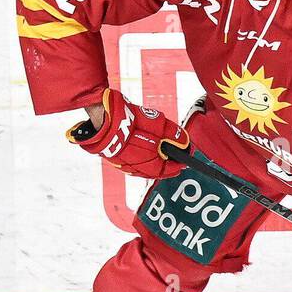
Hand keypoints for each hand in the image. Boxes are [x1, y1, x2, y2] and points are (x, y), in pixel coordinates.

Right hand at [68, 88, 188, 179]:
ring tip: (161, 153)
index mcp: (152, 165)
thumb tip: (184, 144)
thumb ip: (174, 135)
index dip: (180, 162)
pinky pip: (135, 164)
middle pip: (158, 171)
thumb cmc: (133, 123)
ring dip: (155, 162)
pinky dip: (143, 159)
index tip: (187, 156)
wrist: (104, 121)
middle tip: (176, 157)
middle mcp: (139, 170)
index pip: (171, 169)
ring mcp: (126, 166)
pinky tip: (145, 150)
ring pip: (146, 168)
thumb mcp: (159, 124)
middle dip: (168, 164)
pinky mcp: (117, 161)